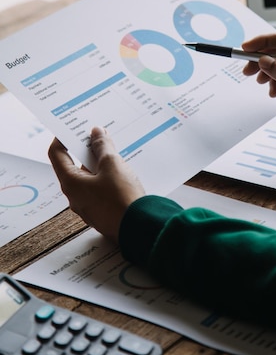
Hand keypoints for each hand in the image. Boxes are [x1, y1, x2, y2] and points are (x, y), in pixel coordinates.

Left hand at [48, 126, 144, 242]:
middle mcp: (75, 196)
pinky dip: (107, 178)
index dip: (62, 138)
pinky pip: (100, 190)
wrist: (140, 226)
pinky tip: (121, 171)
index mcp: (71, 183)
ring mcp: (89, 206)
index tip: (73, 128)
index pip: (57, 155)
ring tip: (115, 152)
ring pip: (89, 178)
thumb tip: (96, 133)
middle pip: (74, 166)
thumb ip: (102, 146)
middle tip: (100, 136)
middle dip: (87, 150)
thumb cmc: (122, 197)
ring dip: (99, 164)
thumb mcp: (113, 164)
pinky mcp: (102, 212)